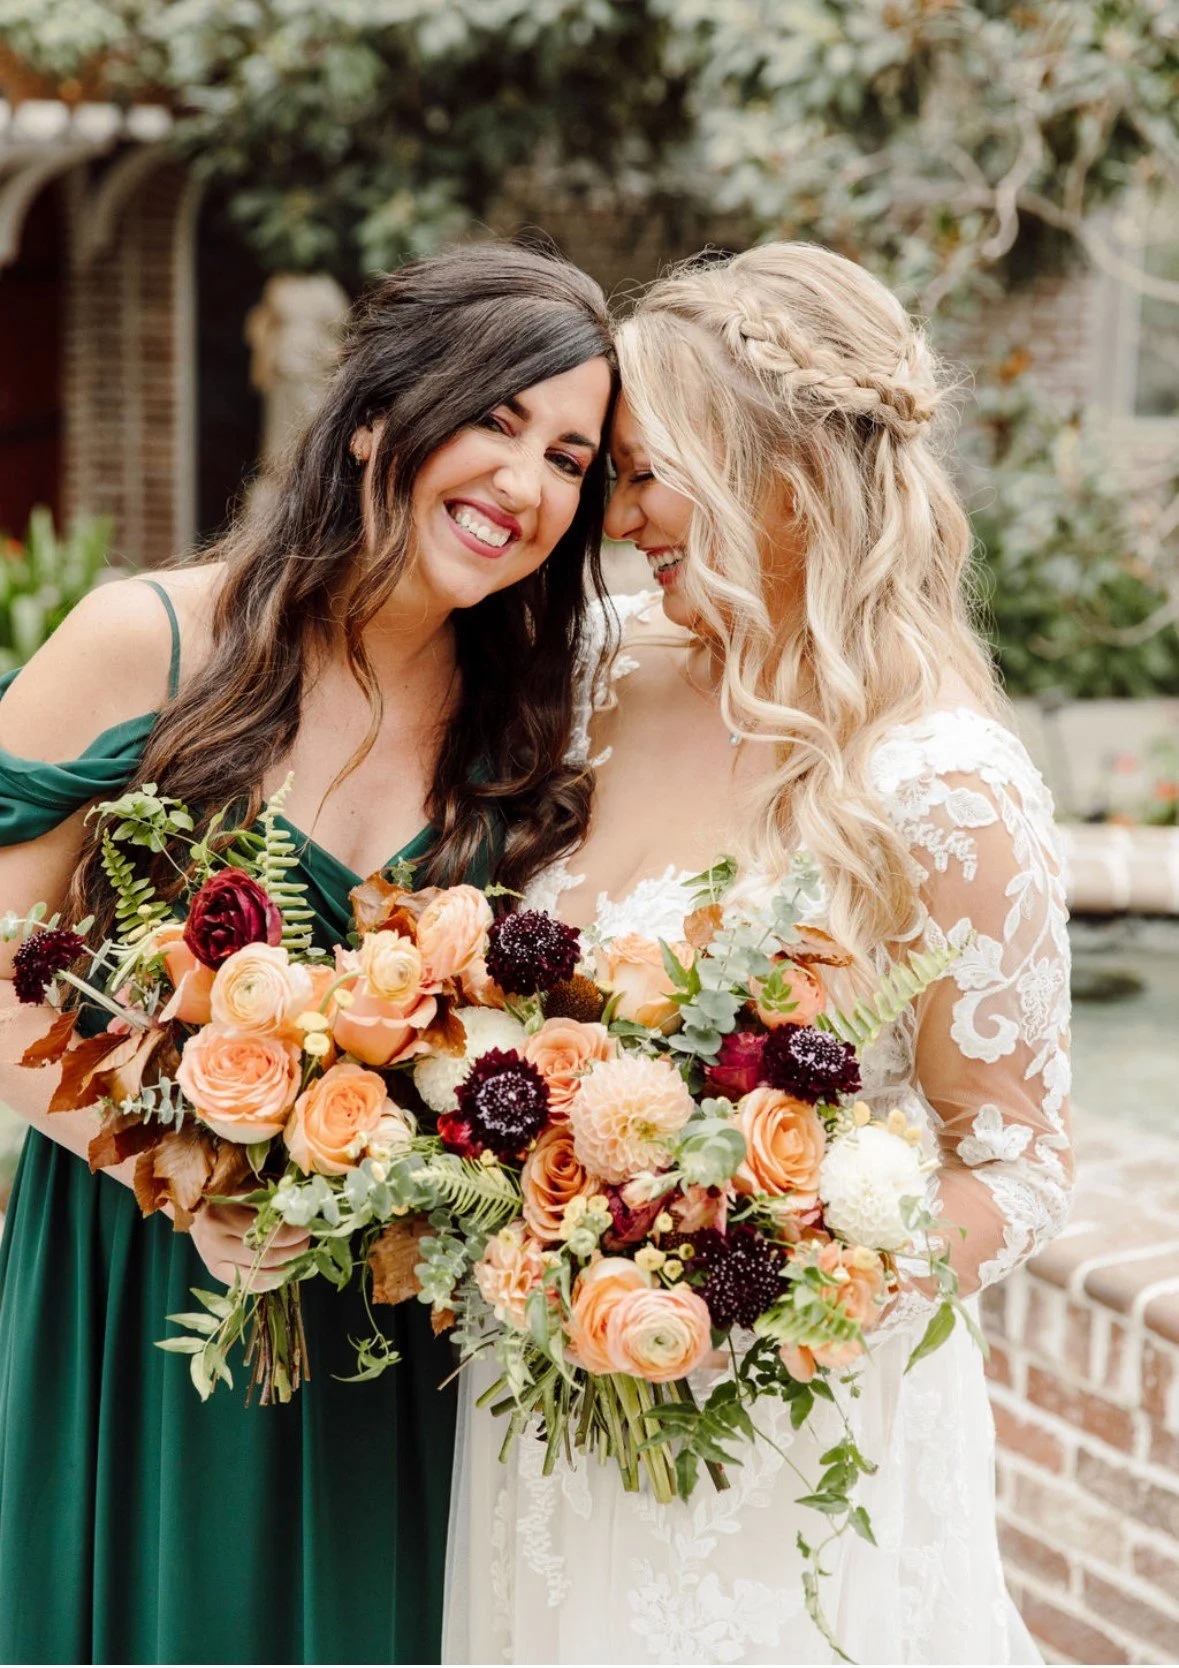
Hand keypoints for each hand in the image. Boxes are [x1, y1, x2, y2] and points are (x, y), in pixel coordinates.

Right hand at [189, 1201, 310, 1291]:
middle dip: (293, 1249)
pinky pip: (247, 1283)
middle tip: (308, 1240)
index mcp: (221, 1218)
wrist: (192, 1205)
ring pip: (257, 1273)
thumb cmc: (223, 1191)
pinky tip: (284, 1270)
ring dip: (285, 1266)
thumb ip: (269, 1198)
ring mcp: (213, 1260)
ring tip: (300, 1255)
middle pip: (264, 1255)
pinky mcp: (215, 1271)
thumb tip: (300, 1206)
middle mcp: (214, 1243)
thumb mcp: (244, 1187)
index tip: (309, 1225)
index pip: (266, 1233)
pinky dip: (269, 1280)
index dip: (292, 1232)